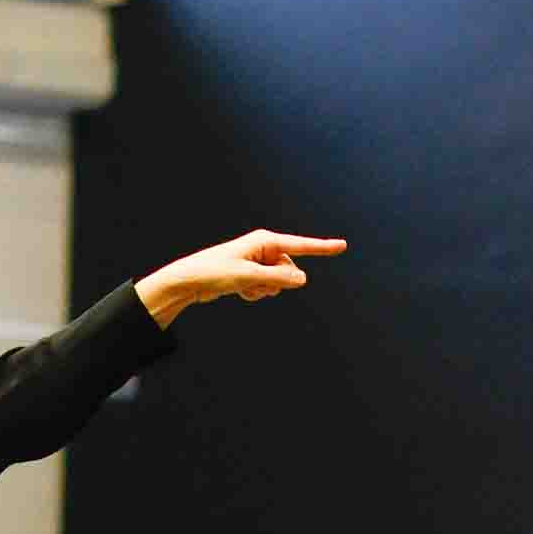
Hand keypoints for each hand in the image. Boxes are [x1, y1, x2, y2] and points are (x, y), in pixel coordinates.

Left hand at [139, 228, 346, 322]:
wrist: (189, 280)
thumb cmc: (214, 272)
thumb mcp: (249, 276)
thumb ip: (278, 278)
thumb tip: (303, 278)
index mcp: (265, 240)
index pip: (300, 245)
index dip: (323, 247)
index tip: (343, 246)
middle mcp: (264, 248)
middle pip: (289, 271)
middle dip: (276, 282)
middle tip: (252, 282)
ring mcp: (258, 261)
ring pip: (279, 282)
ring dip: (264, 290)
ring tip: (242, 286)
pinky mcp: (252, 274)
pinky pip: (266, 288)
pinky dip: (255, 293)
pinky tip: (238, 290)